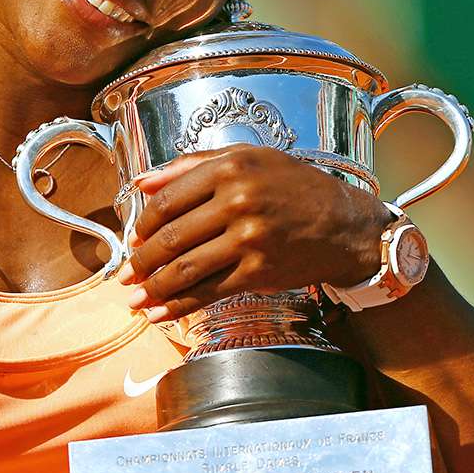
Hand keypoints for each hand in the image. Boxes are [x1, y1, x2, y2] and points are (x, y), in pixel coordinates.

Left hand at [120, 145, 391, 322]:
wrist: (345, 225)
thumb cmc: (295, 187)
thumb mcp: (248, 159)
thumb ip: (192, 165)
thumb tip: (142, 181)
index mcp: (230, 169)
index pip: (167, 199)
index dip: (142, 224)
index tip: (135, 238)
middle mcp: (237, 201)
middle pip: (171, 236)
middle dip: (142, 260)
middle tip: (128, 273)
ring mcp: (248, 239)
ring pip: (185, 268)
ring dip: (153, 287)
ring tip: (135, 297)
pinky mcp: (258, 272)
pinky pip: (208, 292)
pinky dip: (178, 306)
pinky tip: (160, 313)